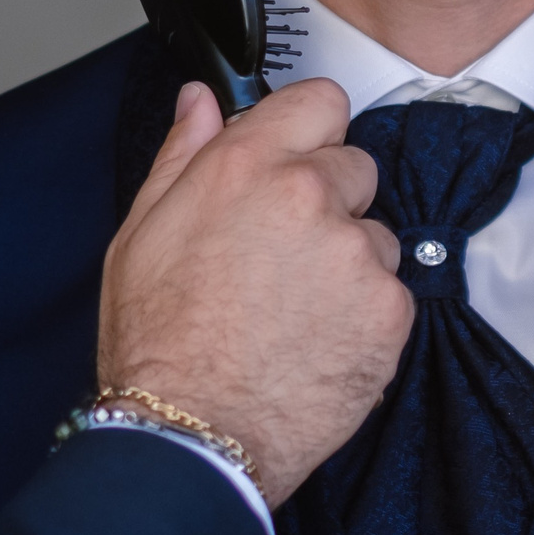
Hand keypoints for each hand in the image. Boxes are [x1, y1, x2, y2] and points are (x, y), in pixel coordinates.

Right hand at [97, 79, 410, 503]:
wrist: (192, 434)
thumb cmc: (158, 342)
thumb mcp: (142, 232)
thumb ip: (182, 154)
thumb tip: (201, 100)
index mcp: (248, 165)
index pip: (320, 100)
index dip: (310, 131)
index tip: (298, 158)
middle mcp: (310, 196)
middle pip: (355, 167)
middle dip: (329, 201)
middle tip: (283, 258)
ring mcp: (356, 253)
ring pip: (375, 236)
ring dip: (349, 263)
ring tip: (294, 312)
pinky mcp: (390, 310)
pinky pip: (390, 294)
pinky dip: (365, 316)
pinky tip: (317, 343)